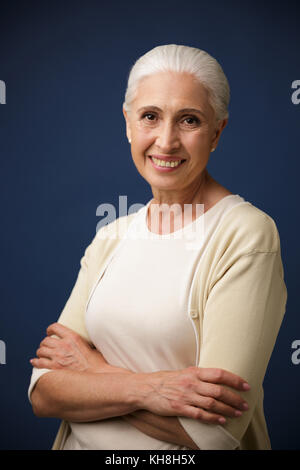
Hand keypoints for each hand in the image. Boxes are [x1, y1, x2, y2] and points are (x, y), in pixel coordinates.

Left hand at [30, 323, 111, 373]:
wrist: (97, 375)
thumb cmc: (96, 362)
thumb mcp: (88, 345)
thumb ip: (78, 342)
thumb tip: (75, 342)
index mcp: (72, 337)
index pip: (55, 327)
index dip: (50, 329)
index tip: (49, 333)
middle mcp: (64, 345)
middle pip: (46, 340)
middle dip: (45, 344)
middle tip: (46, 347)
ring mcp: (58, 356)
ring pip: (41, 350)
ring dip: (40, 352)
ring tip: (42, 355)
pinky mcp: (54, 368)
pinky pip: (39, 362)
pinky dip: (35, 362)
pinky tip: (35, 362)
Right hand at [133, 366, 249, 424]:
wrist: (145, 388)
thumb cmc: (165, 380)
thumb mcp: (183, 373)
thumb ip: (199, 376)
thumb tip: (217, 378)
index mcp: (194, 372)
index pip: (219, 374)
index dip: (235, 380)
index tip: (246, 386)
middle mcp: (192, 383)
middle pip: (219, 390)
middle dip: (235, 398)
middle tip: (246, 404)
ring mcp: (186, 395)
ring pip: (212, 403)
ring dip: (228, 409)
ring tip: (238, 413)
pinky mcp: (179, 407)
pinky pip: (200, 414)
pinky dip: (213, 418)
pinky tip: (222, 420)